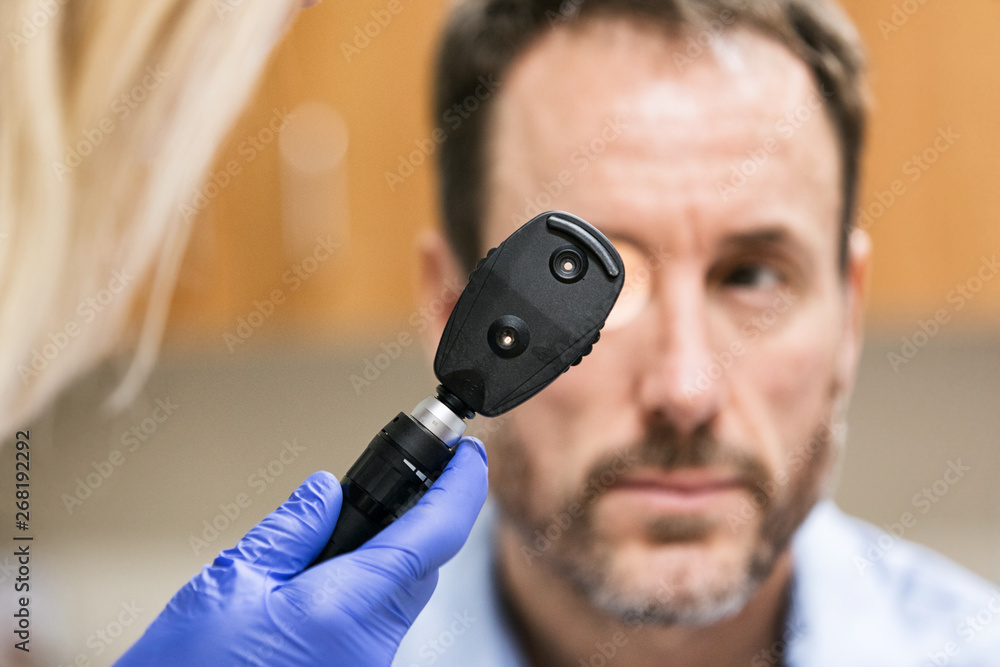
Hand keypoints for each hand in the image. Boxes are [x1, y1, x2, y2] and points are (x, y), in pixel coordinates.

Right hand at [116, 438, 487, 666]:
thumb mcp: (228, 585)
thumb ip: (288, 532)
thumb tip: (325, 491)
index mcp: (346, 608)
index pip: (433, 535)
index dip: (460, 488)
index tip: (468, 455)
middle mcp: (370, 643)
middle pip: (421, 564)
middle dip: (418, 517)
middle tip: (401, 479)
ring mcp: (365, 666)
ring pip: (400, 595)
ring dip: (389, 555)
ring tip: (351, 527)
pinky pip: (377, 622)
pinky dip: (367, 588)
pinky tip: (327, 578)